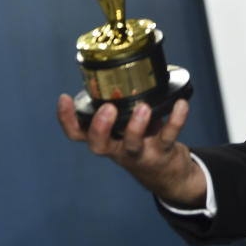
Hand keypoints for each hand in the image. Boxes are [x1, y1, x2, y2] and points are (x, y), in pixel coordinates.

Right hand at [57, 94, 206, 207]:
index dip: (66, 119)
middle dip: (99, 128)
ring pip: (132, 144)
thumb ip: (122, 106)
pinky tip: (181, 104)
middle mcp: (118, 149)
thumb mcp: (127, 125)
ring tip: (143, 108)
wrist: (168, 173)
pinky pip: (169, 137)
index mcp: (106, 139)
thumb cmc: (145, 141)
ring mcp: (140, 154)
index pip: (78, 134)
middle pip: (99, 145)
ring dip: (136, 126)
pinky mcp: (163, 153)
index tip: (64, 98)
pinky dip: (176, 120)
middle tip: (106, 109)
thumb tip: (120, 72)